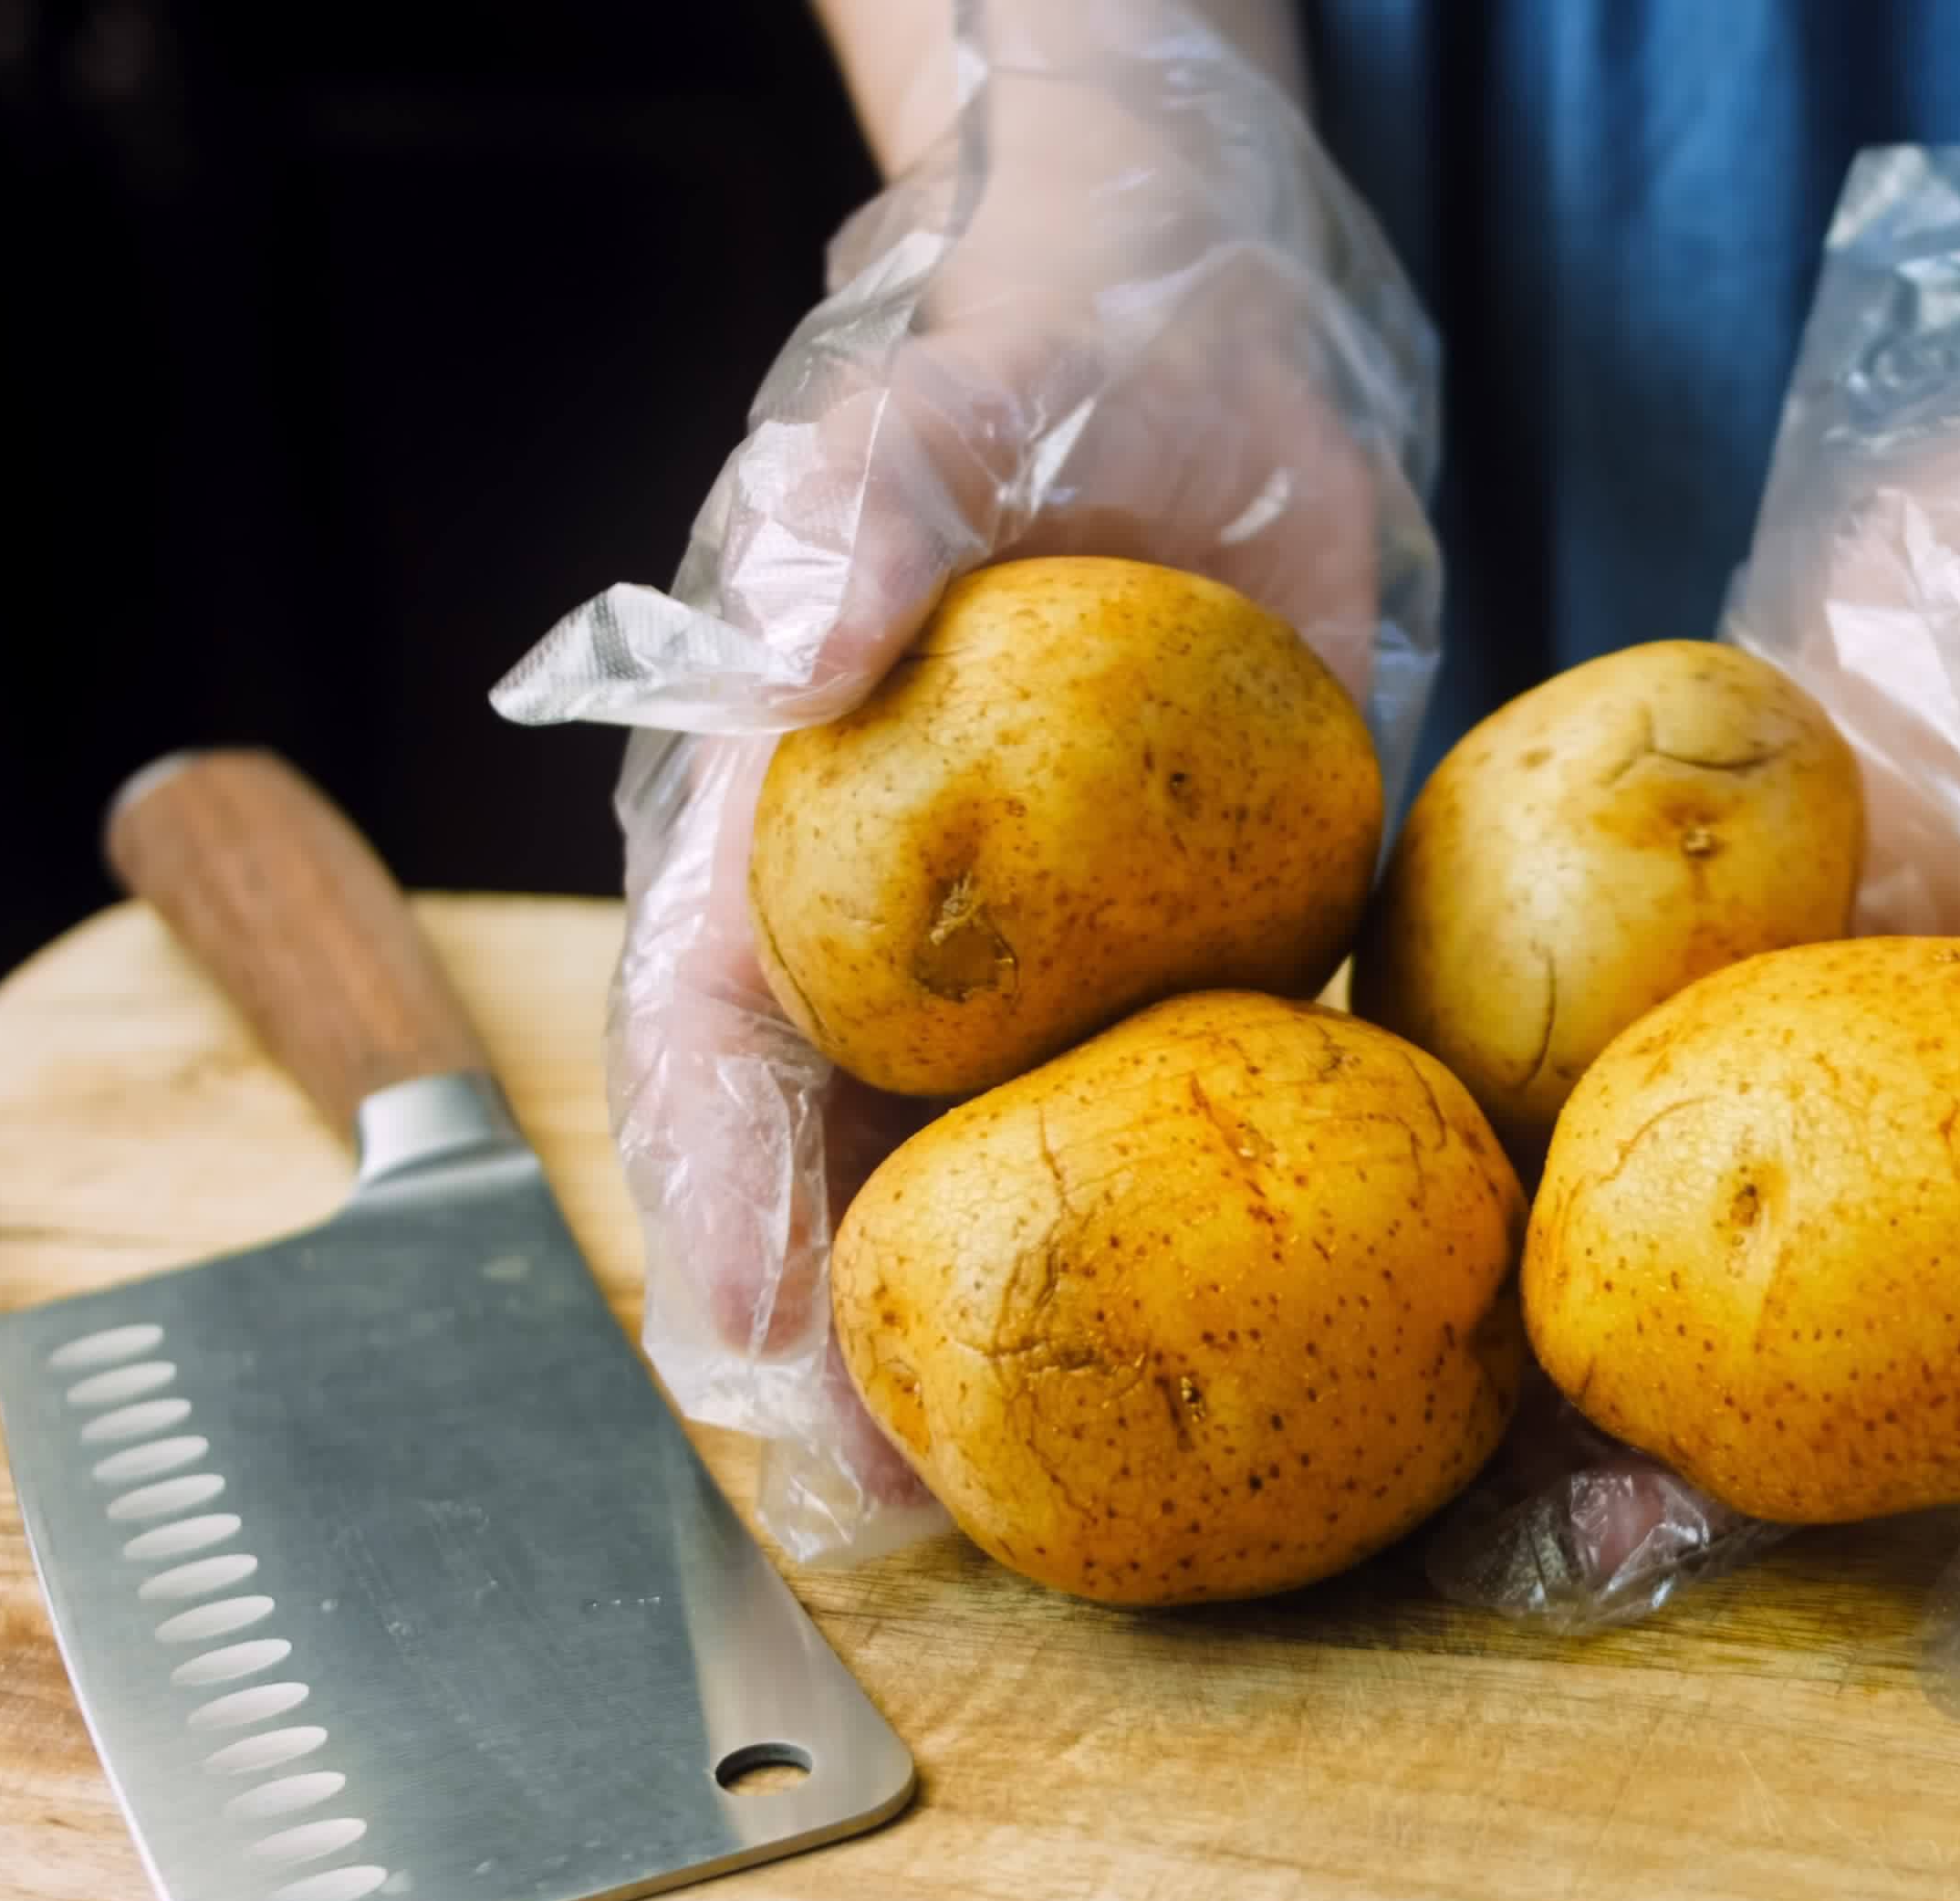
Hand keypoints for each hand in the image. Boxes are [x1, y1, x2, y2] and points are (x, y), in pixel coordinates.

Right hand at [494, 7, 1439, 1557]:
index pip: (717, 1029)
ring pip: (984, 1174)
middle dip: (844, 1337)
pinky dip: (1182, 1233)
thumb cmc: (1049, 344)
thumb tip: (788, 636)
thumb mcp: (952, 401)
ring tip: (1038, 1503)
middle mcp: (883, 917)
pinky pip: (1171, 1111)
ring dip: (996, 1337)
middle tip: (898, 1505)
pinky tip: (1243, 1352)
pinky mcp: (1177, 954)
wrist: (1216, 337)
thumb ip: (861, 501)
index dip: (725, 1198)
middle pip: (829, 1155)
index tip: (763, 1350)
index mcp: (781, 810)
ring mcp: (1030, 956)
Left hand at [1434, 149, 1959, 1716]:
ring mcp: (1826, 1063)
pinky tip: (1416, 1231)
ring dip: (1615, 1372)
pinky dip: (1527, 1176)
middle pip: (1888, 1350)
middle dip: (1776, 1479)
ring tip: (1494, 1458)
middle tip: (1634, 1544)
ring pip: (1725, 1256)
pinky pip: (1607, 1089)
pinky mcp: (1701, 970)